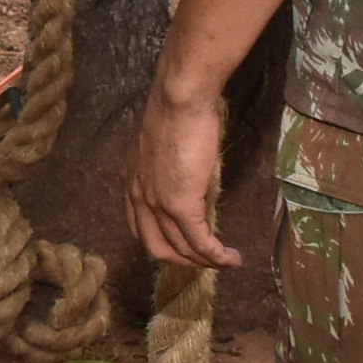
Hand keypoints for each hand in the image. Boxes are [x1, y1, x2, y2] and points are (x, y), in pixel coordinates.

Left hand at [124, 85, 243, 268]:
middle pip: (156, 247)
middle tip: (203, 261)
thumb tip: (189, 178)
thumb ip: (170, 167)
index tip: (181, 244)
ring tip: (226, 261)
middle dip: (181, 260)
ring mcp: (158, 204)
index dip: (161, 242)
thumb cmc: (176, 111)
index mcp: (133, 182)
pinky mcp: (180, 205)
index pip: (140, 227)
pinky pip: (199, 241)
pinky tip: (229, 257)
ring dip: (204, 261)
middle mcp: (139, 198)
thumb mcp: (165, 145)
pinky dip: (215, 254)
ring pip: (180, 248)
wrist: (179, 101)